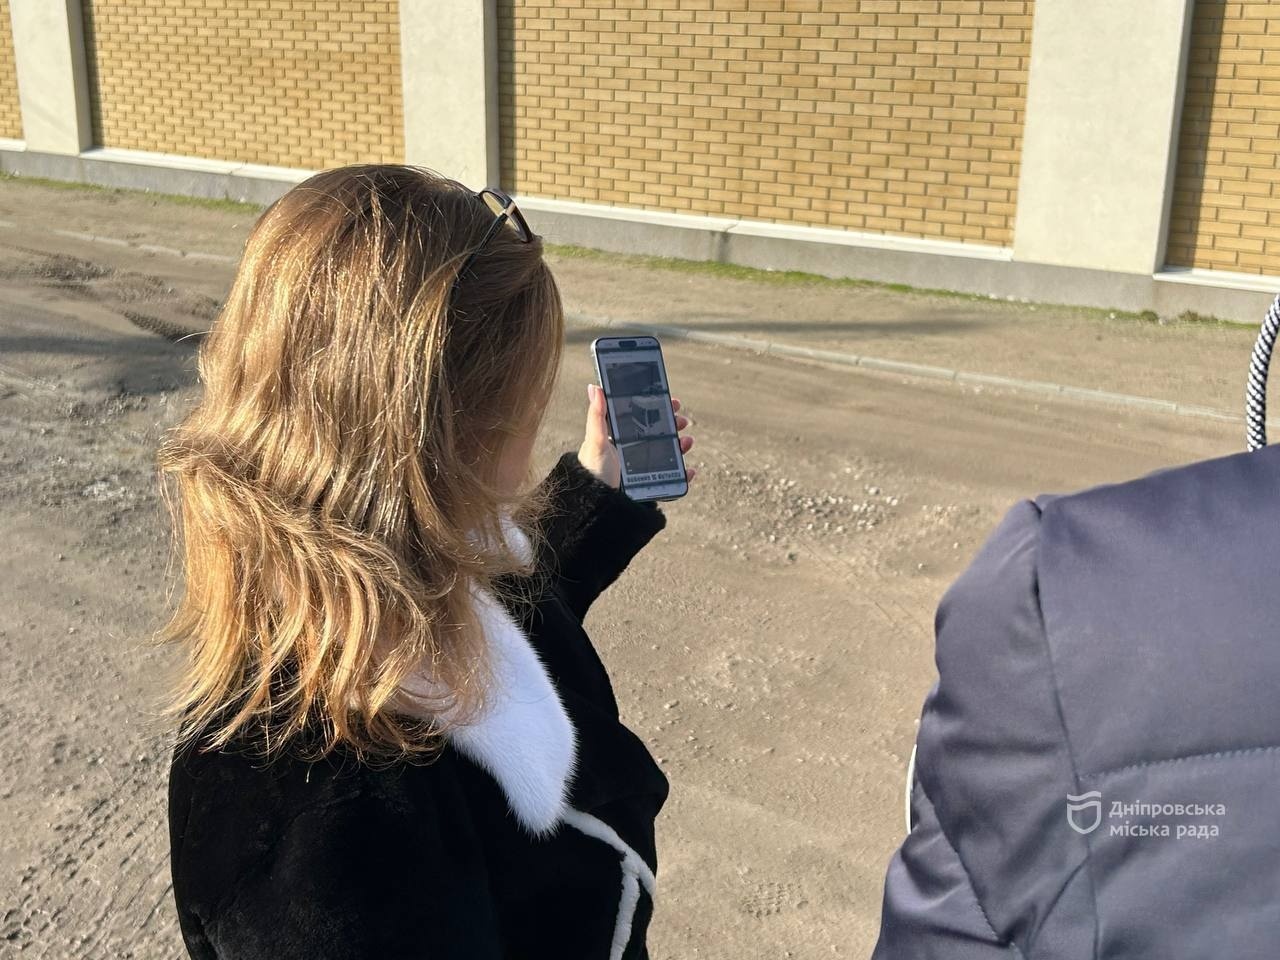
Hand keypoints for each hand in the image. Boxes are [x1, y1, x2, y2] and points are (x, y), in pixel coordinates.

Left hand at [578, 383, 696, 489]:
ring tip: (688, 442)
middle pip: (659, 434)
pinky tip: (690, 471)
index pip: (643, 417)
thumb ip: (597, 416)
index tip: (672, 401)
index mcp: (620, 437)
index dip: (658, 408)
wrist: (593, 504)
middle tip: (683, 421)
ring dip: (681, 446)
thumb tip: (595, 387)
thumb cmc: (591, 471)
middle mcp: (632, 450)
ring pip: (668, 454)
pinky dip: (683, 475)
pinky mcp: (649, 484)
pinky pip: (670, 478)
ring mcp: (642, 468)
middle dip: (674, 425)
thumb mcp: (595, 441)